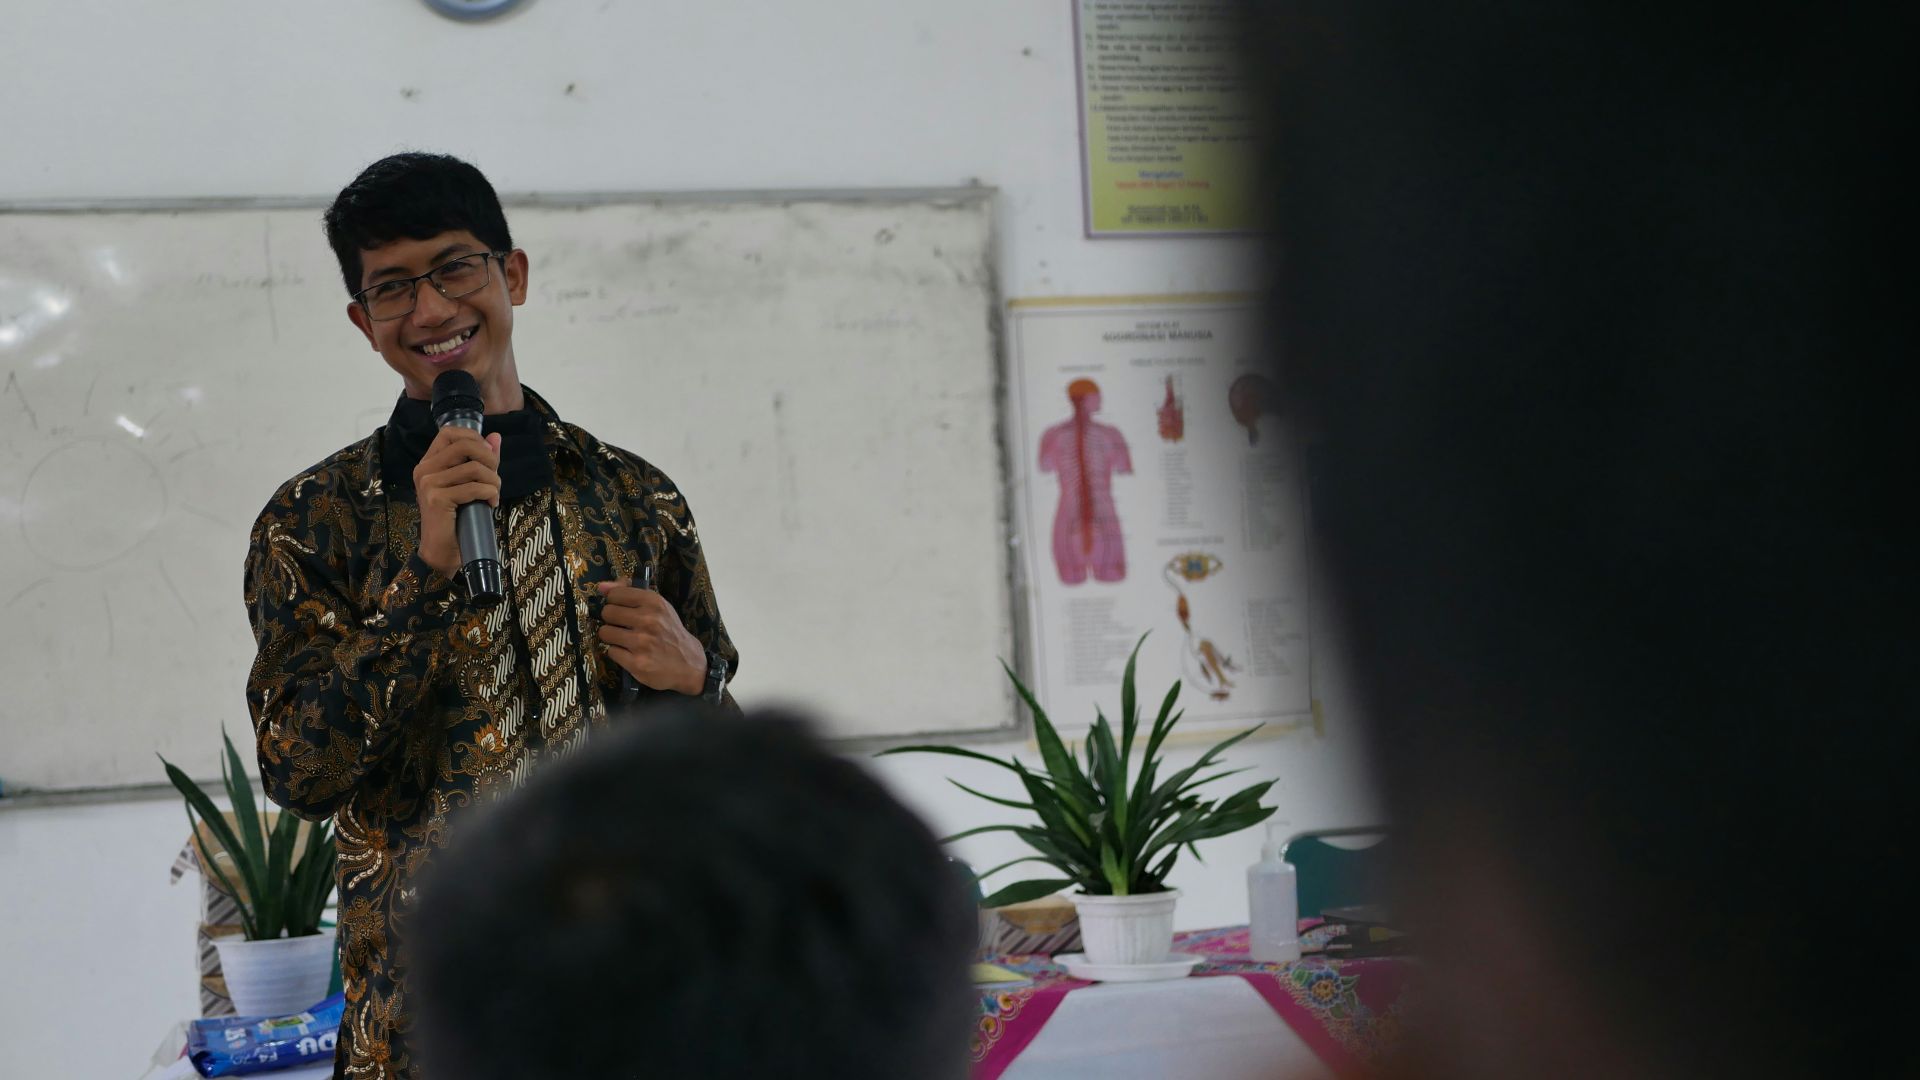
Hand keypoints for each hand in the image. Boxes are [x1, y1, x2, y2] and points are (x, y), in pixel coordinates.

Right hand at [412, 427, 501, 578]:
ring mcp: (428, 483)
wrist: (442, 550)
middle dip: (490, 459)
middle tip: (495, 478)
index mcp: (428, 462)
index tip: (488, 455)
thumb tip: (495, 437)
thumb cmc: (457, 517)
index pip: (449, 432)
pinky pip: (474, 487)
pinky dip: (490, 493)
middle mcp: (424, 469)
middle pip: (465, 445)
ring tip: (494, 493)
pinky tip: (491, 503)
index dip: (474, 438)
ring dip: (493, 481)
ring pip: (474, 468)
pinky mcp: (437, 499)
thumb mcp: (469, 484)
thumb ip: (481, 460)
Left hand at [596, 578, 704, 694]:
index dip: (615, 602)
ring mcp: (642, 643)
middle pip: (607, 613)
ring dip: (612, 637)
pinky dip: (618, 653)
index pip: (615, 594)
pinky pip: (611, 652)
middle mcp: (648, 620)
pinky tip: (630, 654)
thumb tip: (601, 587)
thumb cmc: (670, 632)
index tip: (623, 609)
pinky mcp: (636, 663)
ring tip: (625, 641)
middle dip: (612, 620)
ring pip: (605, 633)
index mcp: (654, 602)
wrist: (689, 664)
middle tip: (624, 627)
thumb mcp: (658, 607)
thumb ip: (630, 592)